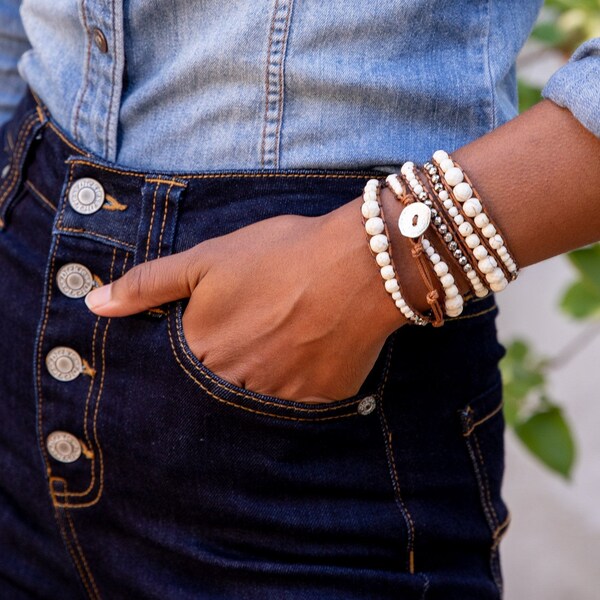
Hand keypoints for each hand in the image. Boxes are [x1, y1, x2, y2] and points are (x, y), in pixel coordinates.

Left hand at [84, 196, 408, 402]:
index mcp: (202, 349)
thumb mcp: (207, 259)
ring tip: (279, 346)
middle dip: (228, 367)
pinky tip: (307, 356)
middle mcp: (235, 383)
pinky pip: (297, 407)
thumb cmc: (281, 255)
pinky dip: (297, 387)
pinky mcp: (318, 402)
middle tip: (254, 337)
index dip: (193, 351)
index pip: (176, 372)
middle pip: (216, 390)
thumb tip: (94, 304)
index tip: (216, 334)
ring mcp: (278, 398)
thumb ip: (149, 284)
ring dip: (261, 379)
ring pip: (255, 402)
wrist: (359, 264)